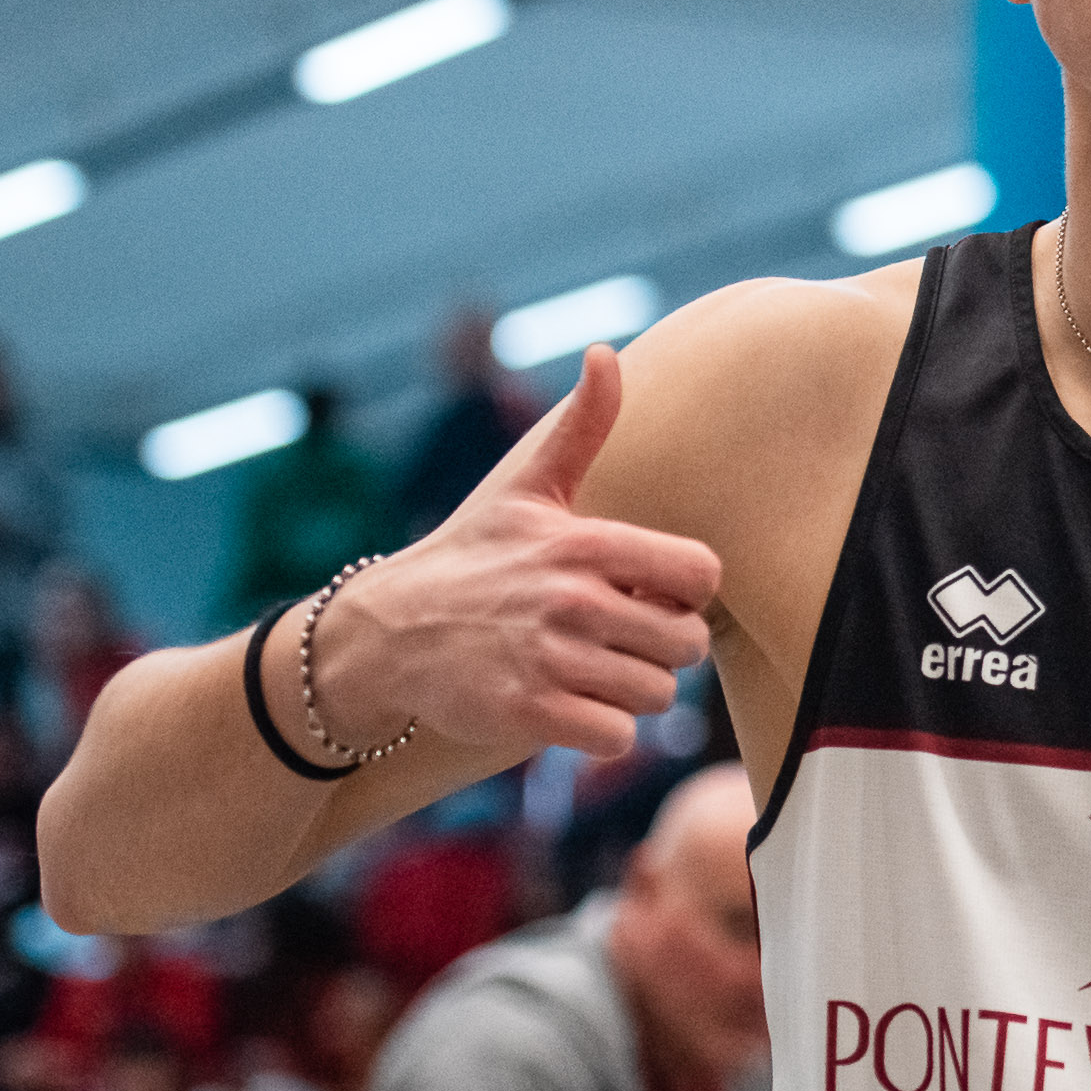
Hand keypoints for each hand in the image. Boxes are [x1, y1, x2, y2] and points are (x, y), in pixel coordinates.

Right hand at [313, 347, 720, 762]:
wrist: (387, 634)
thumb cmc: (472, 557)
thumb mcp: (526, 487)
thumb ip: (582, 426)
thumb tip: (608, 353)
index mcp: (585, 542)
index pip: (703, 574)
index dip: (687, 592)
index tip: (648, 594)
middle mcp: (572, 599)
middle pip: (688, 645)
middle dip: (662, 650)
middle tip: (618, 641)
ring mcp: (549, 659)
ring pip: (657, 696)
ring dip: (632, 693)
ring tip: (590, 671)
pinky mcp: (527, 714)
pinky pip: (617, 737)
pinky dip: (603, 732)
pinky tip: (571, 707)